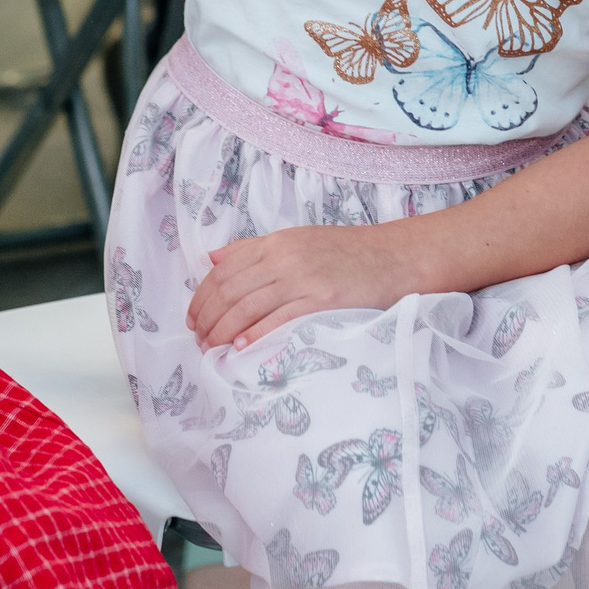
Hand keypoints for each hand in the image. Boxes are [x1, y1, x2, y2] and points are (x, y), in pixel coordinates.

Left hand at [188, 224, 412, 350]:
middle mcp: (285, 257)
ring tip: (212, 349)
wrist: (394, 257)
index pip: (224, 269)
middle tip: (199, 340)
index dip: (201, 296)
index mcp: (277, 242)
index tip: (193, 318)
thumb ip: (254, 249)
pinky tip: (241, 348)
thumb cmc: (347, 253)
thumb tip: (212, 258)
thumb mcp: (298, 240)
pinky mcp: (323, 301)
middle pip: (230, 289)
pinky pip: (280, 320)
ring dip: (223, 331)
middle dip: (207, 318)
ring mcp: (304, 279)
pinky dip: (255, 335)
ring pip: (247, 306)